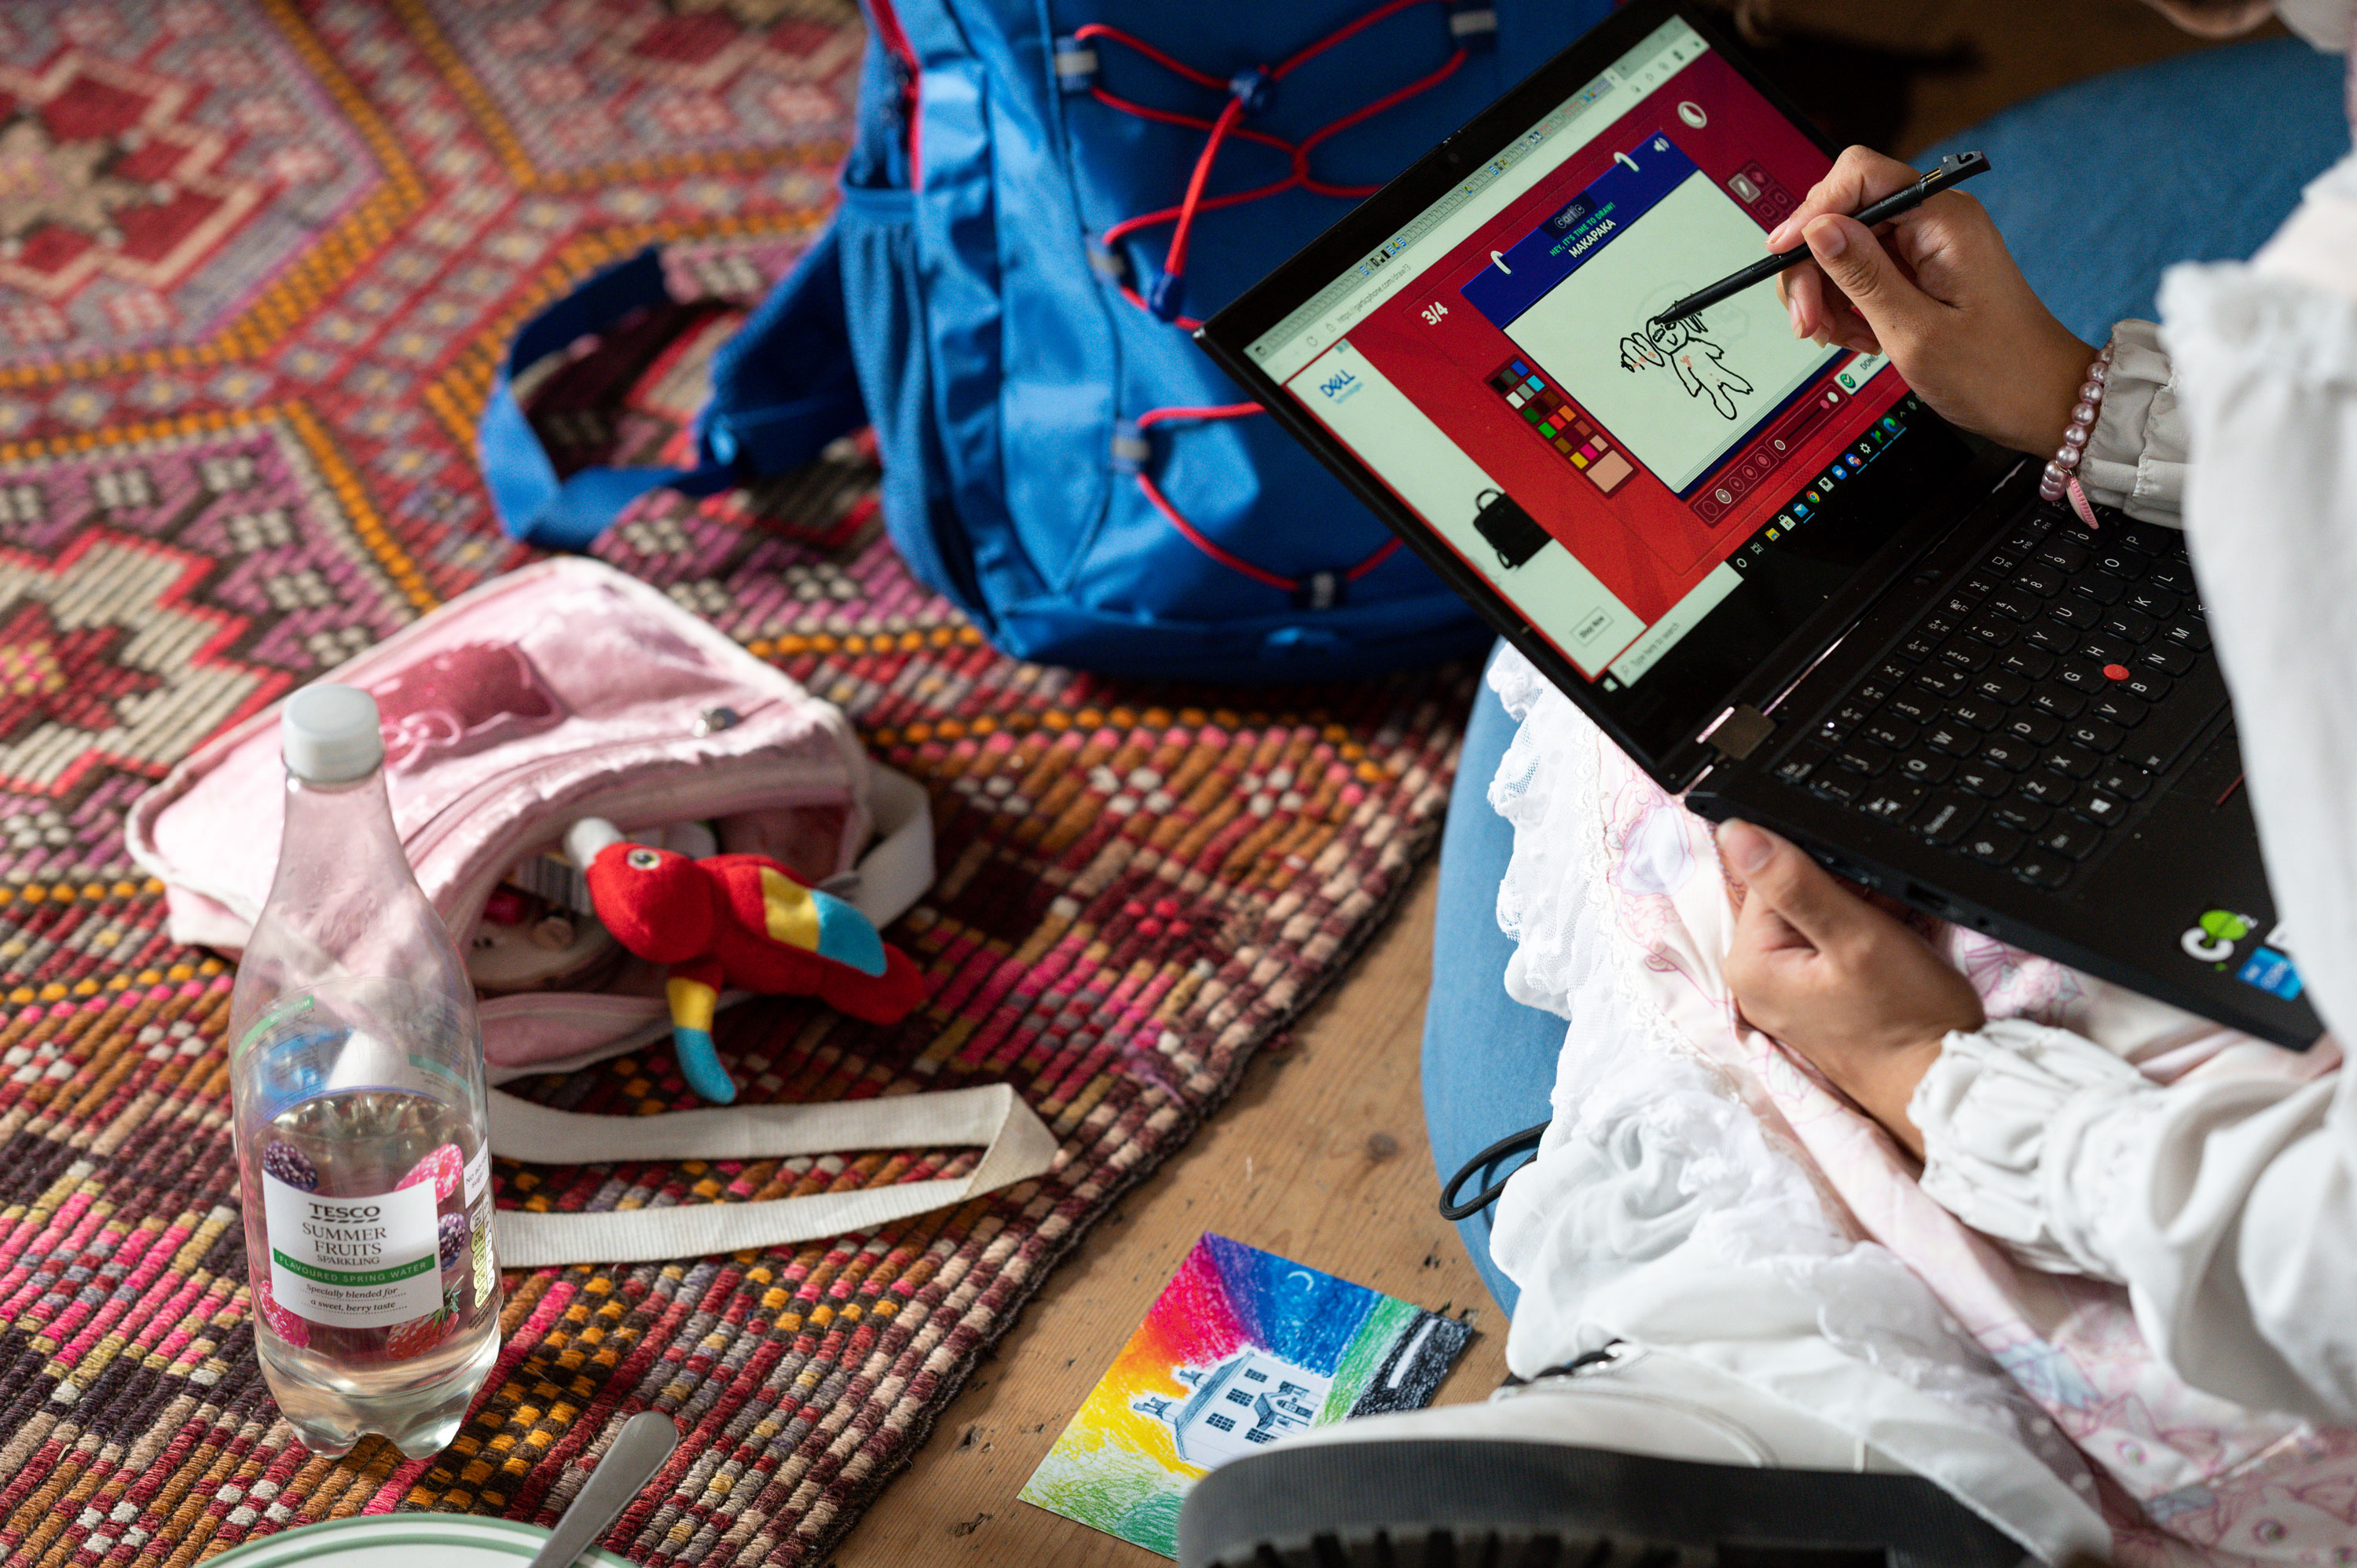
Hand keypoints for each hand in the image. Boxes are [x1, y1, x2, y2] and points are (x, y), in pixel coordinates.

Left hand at [1717, 818, 1983, 1156]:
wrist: (1941, 1083)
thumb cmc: (1907, 1018)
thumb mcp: (1855, 936)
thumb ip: (1794, 882)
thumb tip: (1736, 832)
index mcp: (1748, 963)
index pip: (1769, 878)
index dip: (1823, 870)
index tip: (1865, 890)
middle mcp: (1753, 981)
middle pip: (1790, 899)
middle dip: (1840, 894)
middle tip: (1882, 920)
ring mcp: (1782, 994)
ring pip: (1814, 920)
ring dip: (1854, 917)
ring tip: (1887, 945)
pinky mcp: (1811, 1001)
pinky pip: (1827, 948)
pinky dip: (1857, 940)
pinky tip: (1885, 957)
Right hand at [1770, 146, 2094, 456]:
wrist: (2041, 400)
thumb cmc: (1996, 372)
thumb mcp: (1916, 331)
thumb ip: (1862, 275)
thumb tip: (1816, 229)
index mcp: (1943, 220)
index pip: (1859, 177)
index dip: (1811, 212)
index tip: (1783, 255)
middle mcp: (1934, 221)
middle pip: (1842, 213)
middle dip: (1812, 267)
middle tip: (1807, 320)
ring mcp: (1926, 245)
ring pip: (1844, 246)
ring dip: (1825, 293)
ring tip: (1840, 336)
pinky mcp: (1920, 269)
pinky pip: (1861, 272)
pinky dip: (1846, 305)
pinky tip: (1858, 336)